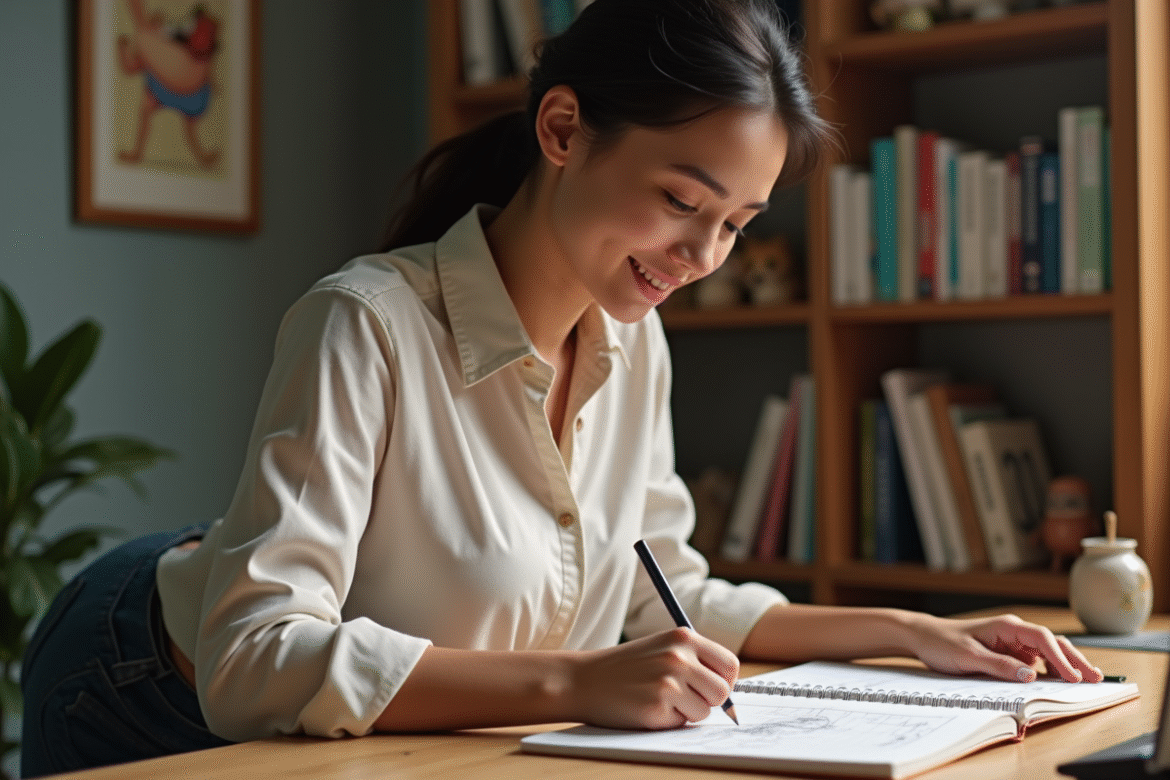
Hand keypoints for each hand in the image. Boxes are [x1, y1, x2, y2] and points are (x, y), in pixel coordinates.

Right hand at [568, 627, 738, 729]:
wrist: (583, 680)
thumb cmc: (625, 667)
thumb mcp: (661, 647)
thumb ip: (693, 659)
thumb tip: (729, 688)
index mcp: (683, 637)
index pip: (730, 664)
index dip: (724, 680)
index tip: (709, 687)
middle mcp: (679, 657)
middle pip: (722, 691)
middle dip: (709, 700)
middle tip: (684, 697)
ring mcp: (668, 682)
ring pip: (705, 711)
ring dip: (688, 712)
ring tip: (661, 699)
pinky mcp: (657, 707)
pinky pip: (682, 723)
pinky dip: (669, 720)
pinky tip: (648, 707)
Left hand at [907, 612, 1103, 682]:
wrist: (923, 636)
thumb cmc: (942, 642)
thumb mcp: (968, 657)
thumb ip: (999, 665)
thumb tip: (1031, 675)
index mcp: (1006, 627)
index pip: (1042, 639)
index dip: (1061, 658)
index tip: (1073, 676)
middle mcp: (1013, 632)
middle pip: (1053, 643)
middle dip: (1075, 660)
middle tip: (1095, 678)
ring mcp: (1013, 642)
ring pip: (1048, 651)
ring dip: (1066, 664)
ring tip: (1086, 679)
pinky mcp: (1008, 652)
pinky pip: (1035, 660)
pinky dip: (1050, 669)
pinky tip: (1060, 680)